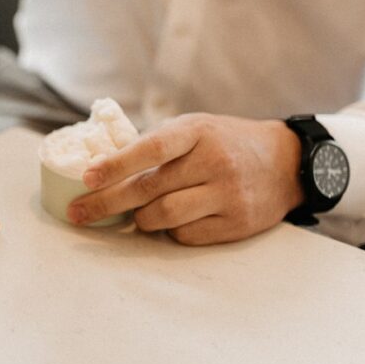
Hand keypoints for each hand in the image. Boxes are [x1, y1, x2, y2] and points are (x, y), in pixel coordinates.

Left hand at [66, 113, 303, 244]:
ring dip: (141, 218)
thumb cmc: (226, 141)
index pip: (150, 148)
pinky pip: (187, 235)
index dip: (116, 164)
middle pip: (149, 188)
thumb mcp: (195, 127)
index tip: (88, 178)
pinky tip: (170, 221)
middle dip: (108, 202)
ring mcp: (227, 194)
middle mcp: (212, 161)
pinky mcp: (236, 223)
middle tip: (79, 212)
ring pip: (165, 216)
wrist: (284, 162)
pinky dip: (170, 231)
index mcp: (196, 131)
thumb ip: (158, 143)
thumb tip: (106, 164)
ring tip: (136, 214)